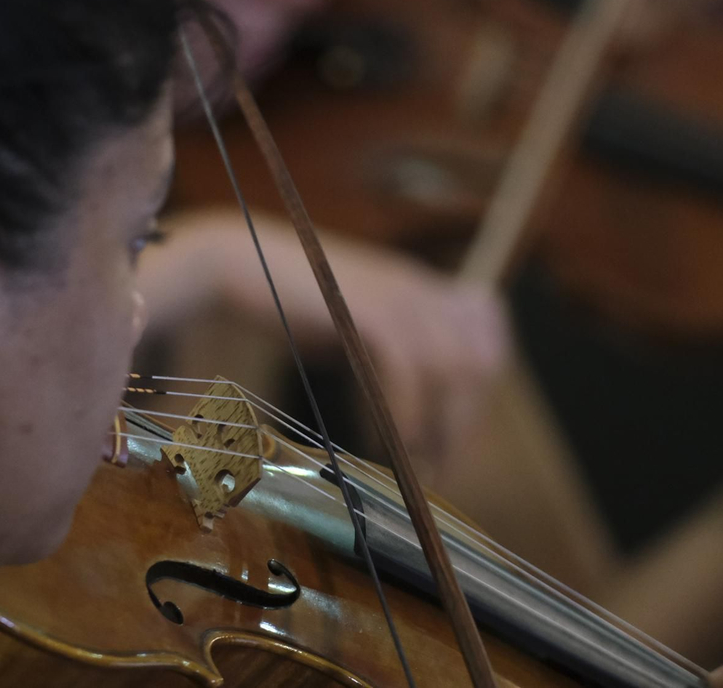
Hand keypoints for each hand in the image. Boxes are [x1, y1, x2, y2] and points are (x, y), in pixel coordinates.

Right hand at [197, 212, 511, 465]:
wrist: (233, 259)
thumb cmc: (284, 295)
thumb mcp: (351, 320)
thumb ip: (384, 349)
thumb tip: (411, 405)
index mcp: (418, 283)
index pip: (490, 327)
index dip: (484, 380)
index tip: (458, 429)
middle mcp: (417, 285)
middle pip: (480, 357)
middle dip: (466, 420)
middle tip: (439, 463)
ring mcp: (396, 294)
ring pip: (453, 368)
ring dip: (440, 426)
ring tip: (413, 463)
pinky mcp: (366, 309)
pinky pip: (409, 370)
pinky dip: (404, 414)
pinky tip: (384, 443)